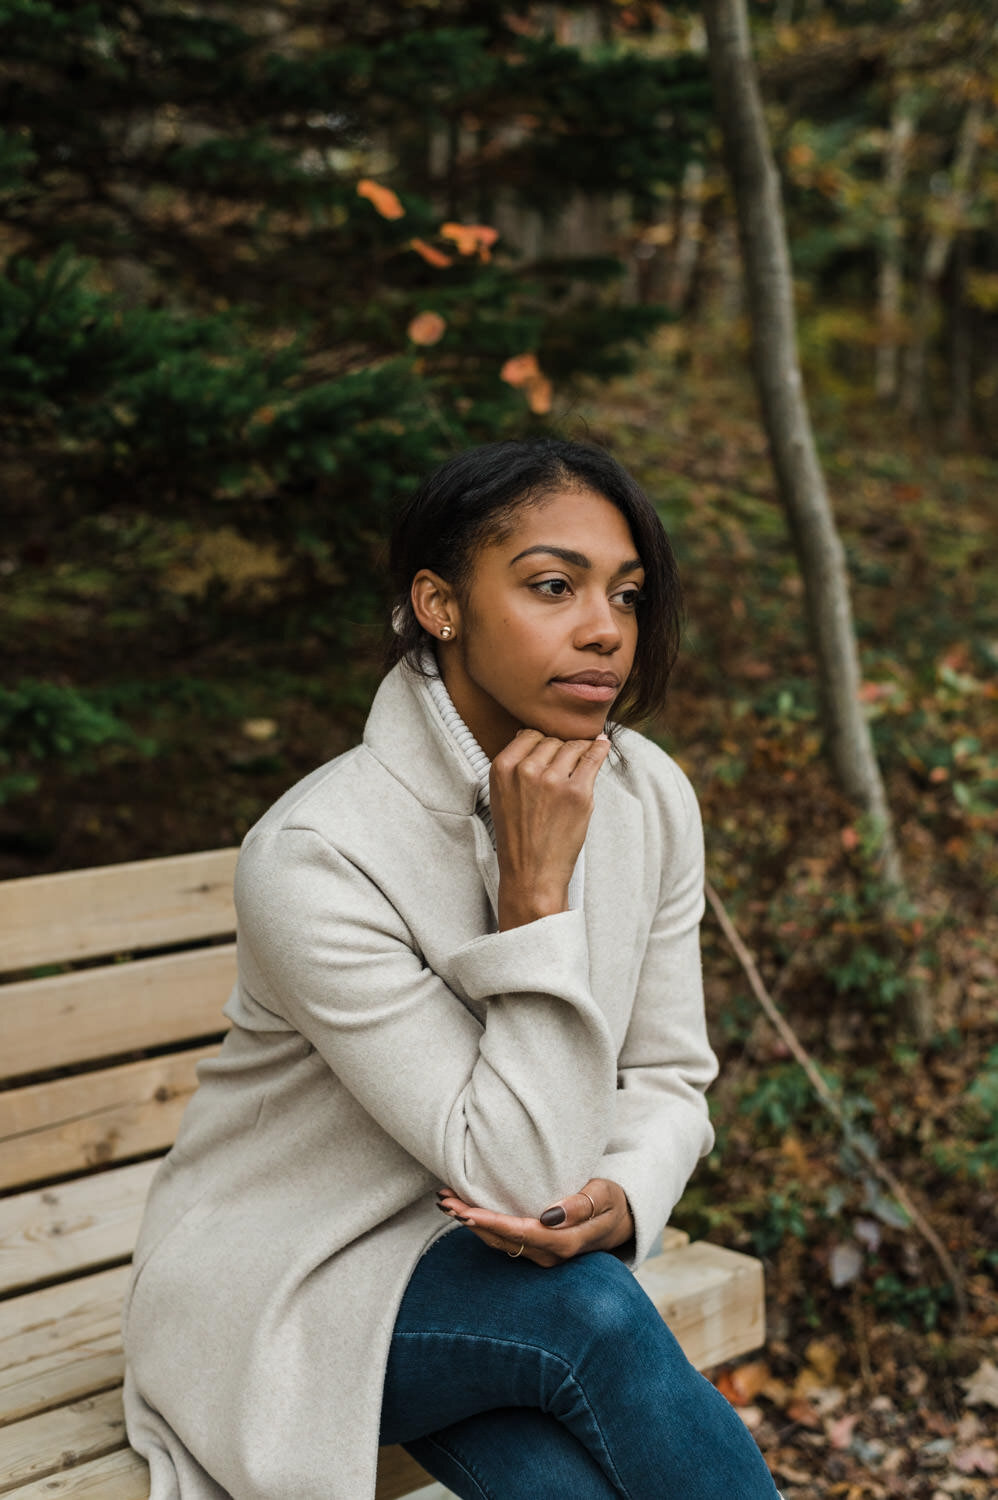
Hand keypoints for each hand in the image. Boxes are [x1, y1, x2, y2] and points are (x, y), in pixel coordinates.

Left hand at [435, 1178, 634, 1268]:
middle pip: (502, 1239)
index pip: (520, 1232)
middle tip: (443, 1199)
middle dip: (470, 1220)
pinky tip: (465, 1211)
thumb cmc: (611, 1203)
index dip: (491, 1222)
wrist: (620, 1222)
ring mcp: (540, 1256)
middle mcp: (549, 1255)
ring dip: (471, 1223)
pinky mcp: (535, 1251)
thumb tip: (550, 1216)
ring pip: (498, 1242)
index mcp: (565, 1243)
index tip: (466, 1210)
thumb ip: (580, 1206)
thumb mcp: (604, 1197)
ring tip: (445, 1201)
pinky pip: (503, 1241)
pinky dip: (482, 1225)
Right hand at [490, 729, 610, 930]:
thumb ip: (514, 765)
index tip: (551, 755)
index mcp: (502, 767)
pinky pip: (593, 757)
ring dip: (579, 754)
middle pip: (553, 740)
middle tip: (564, 772)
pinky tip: (602, 745)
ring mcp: (553, 780)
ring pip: (573, 747)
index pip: (530, 734)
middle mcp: (525, 769)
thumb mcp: (502, 796)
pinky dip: (600, 749)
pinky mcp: (578, 792)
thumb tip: (533, 733)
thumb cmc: (518, 837)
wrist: (531, 873)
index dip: (543, 744)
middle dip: (561, 751)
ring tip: (579, 768)